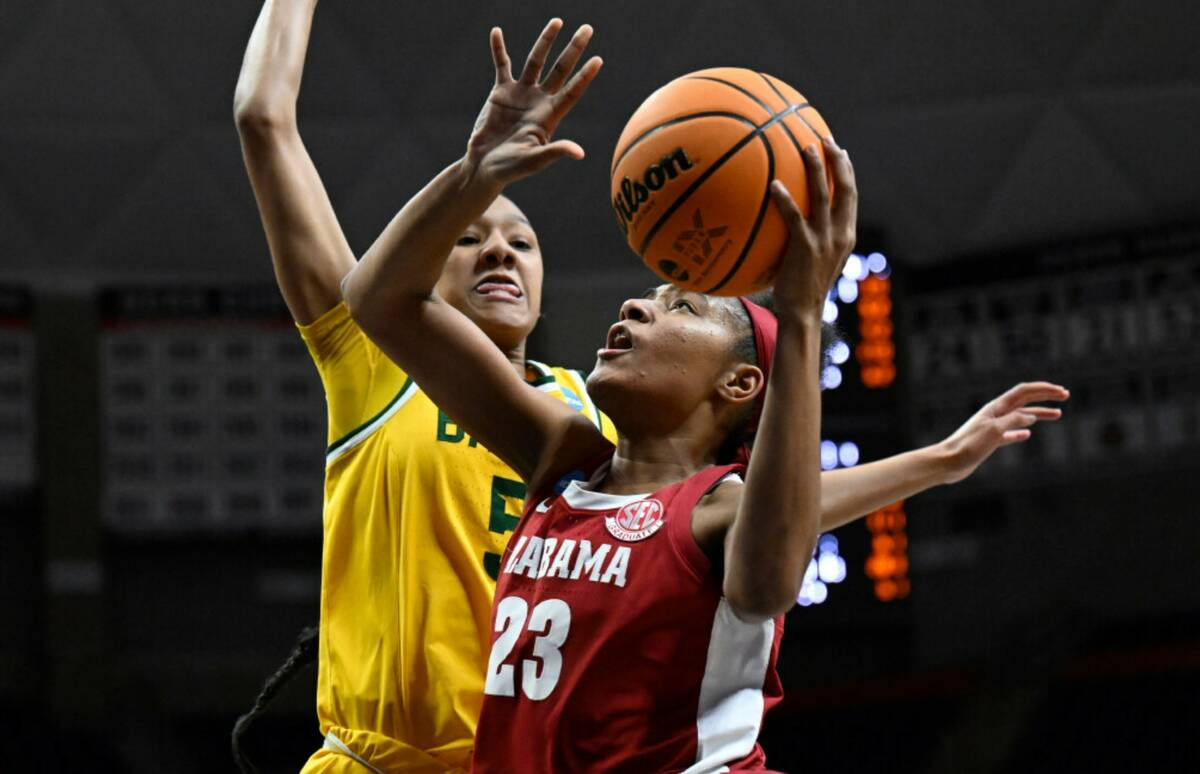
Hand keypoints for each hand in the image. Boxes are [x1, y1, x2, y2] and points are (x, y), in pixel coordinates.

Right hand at [463, 19, 601, 185]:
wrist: (484, 166)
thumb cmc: (511, 168)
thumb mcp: (535, 160)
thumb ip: (555, 151)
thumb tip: (579, 153)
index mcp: (550, 116)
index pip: (572, 91)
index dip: (585, 76)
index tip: (598, 60)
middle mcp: (539, 101)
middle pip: (560, 69)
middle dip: (574, 49)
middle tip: (588, 28)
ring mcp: (520, 94)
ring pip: (536, 61)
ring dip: (546, 41)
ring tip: (558, 21)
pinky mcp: (500, 92)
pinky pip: (501, 65)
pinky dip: (498, 49)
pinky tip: (497, 31)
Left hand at [769, 136, 857, 312]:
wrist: (803, 312)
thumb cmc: (803, 288)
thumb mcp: (816, 260)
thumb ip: (814, 238)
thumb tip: (796, 221)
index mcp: (846, 235)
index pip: (851, 196)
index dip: (847, 171)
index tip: (840, 151)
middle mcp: (840, 234)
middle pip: (845, 189)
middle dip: (838, 161)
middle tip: (825, 139)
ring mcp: (824, 241)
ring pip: (823, 196)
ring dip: (816, 169)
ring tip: (805, 148)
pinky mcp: (805, 248)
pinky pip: (794, 217)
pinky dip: (785, 199)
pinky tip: (774, 185)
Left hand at [938, 382, 1069, 483]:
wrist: (947, 462)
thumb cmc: (968, 446)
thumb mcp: (994, 430)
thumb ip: (1013, 420)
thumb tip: (1031, 416)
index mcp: (996, 408)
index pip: (1023, 392)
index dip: (1043, 389)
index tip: (1061, 391)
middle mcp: (995, 414)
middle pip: (1024, 401)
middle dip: (1045, 397)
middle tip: (1065, 395)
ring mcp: (992, 428)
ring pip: (1020, 417)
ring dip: (1039, 413)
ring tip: (1058, 414)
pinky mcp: (989, 442)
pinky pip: (1009, 434)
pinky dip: (1021, 431)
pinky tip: (1028, 434)